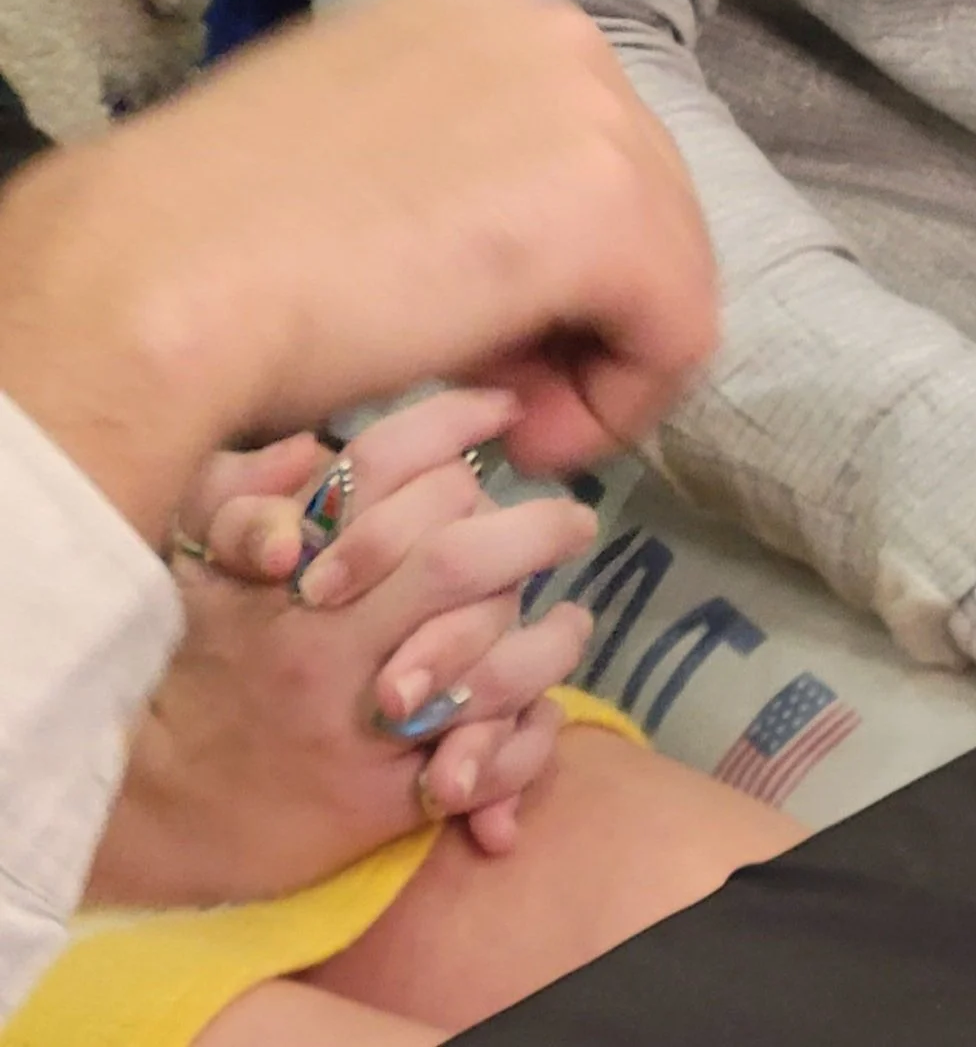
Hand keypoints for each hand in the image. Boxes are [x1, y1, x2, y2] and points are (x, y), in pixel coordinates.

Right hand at [0, 0, 719, 540]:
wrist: (161, 280)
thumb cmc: (217, 234)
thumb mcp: (360, 155)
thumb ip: (452, 167)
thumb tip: (512, 249)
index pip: (569, 137)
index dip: (535, 253)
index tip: (466, 324)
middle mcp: (551, 23)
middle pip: (632, 191)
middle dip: (572, 304)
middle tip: (487, 383)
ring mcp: (589, 102)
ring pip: (665, 260)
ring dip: (588, 354)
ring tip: (493, 406)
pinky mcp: (610, 203)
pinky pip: (677, 330)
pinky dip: (617, 404)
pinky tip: (521, 433)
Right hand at [90, 388, 597, 907]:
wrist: (159, 807)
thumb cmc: (198, 664)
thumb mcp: (199, 564)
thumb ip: (246, 492)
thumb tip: (307, 447)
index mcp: (290, 572)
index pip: (382, 471)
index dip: (454, 425)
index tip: (506, 410)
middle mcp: (327, 641)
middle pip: (452, 562)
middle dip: (530, 529)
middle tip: (575, 520)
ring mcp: (358, 724)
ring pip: (486, 667)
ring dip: (548, 639)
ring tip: (572, 619)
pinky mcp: (382, 802)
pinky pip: (483, 764)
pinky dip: (528, 736)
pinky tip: (544, 710)